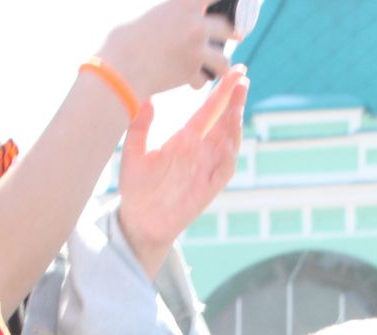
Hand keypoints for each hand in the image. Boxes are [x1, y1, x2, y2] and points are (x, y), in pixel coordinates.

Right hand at [98, 0, 234, 99]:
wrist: (122, 64)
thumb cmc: (127, 35)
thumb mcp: (152, 13)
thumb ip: (172, 13)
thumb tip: (179, 15)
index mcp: (185, 3)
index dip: (226, 0)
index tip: (229, 3)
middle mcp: (196, 25)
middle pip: (228, 29)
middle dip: (232, 34)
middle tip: (236, 35)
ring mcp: (197, 50)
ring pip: (223, 60)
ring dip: (220, 64)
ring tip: (217, 65)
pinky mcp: (191, 73)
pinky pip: (204, 80)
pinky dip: (197, 81)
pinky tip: (191, 80)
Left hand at [118, 67, 247, 275]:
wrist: (138, 220)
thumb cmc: (137, 187)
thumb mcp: (134, 152)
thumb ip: (140, 126)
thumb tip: (146, 98)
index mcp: (185, 140)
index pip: (208, 111)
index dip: (221, 92)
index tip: (234, 72)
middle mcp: (200, 152)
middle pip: (224, 122)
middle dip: (234, 100)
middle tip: (243, 77)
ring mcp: (206, 170)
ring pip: (228, 143)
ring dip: (235, 124)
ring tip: (237, 104)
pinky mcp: (207, 190)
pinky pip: (223, 171)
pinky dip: (228, 157)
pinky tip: (229, 141)